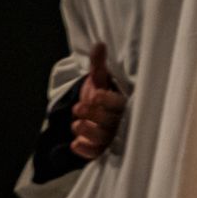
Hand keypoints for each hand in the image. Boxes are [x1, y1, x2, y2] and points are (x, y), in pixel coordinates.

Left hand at [71, 43, 126, 159]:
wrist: (98, 114)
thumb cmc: (101, 95)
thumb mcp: (99, 79)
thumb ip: (99, 65)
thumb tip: (99, 44)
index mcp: (122, 104)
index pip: (118, 104)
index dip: (108, 101)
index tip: (96, 95)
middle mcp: (119, 121)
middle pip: (110, 121)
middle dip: (93, 115)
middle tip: (78, 108)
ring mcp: (111, 136)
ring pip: (103, 137)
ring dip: (89, 132)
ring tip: (76, 125)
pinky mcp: (101, 148)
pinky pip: (96, 153)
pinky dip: (86, 151)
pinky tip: (75, 145)